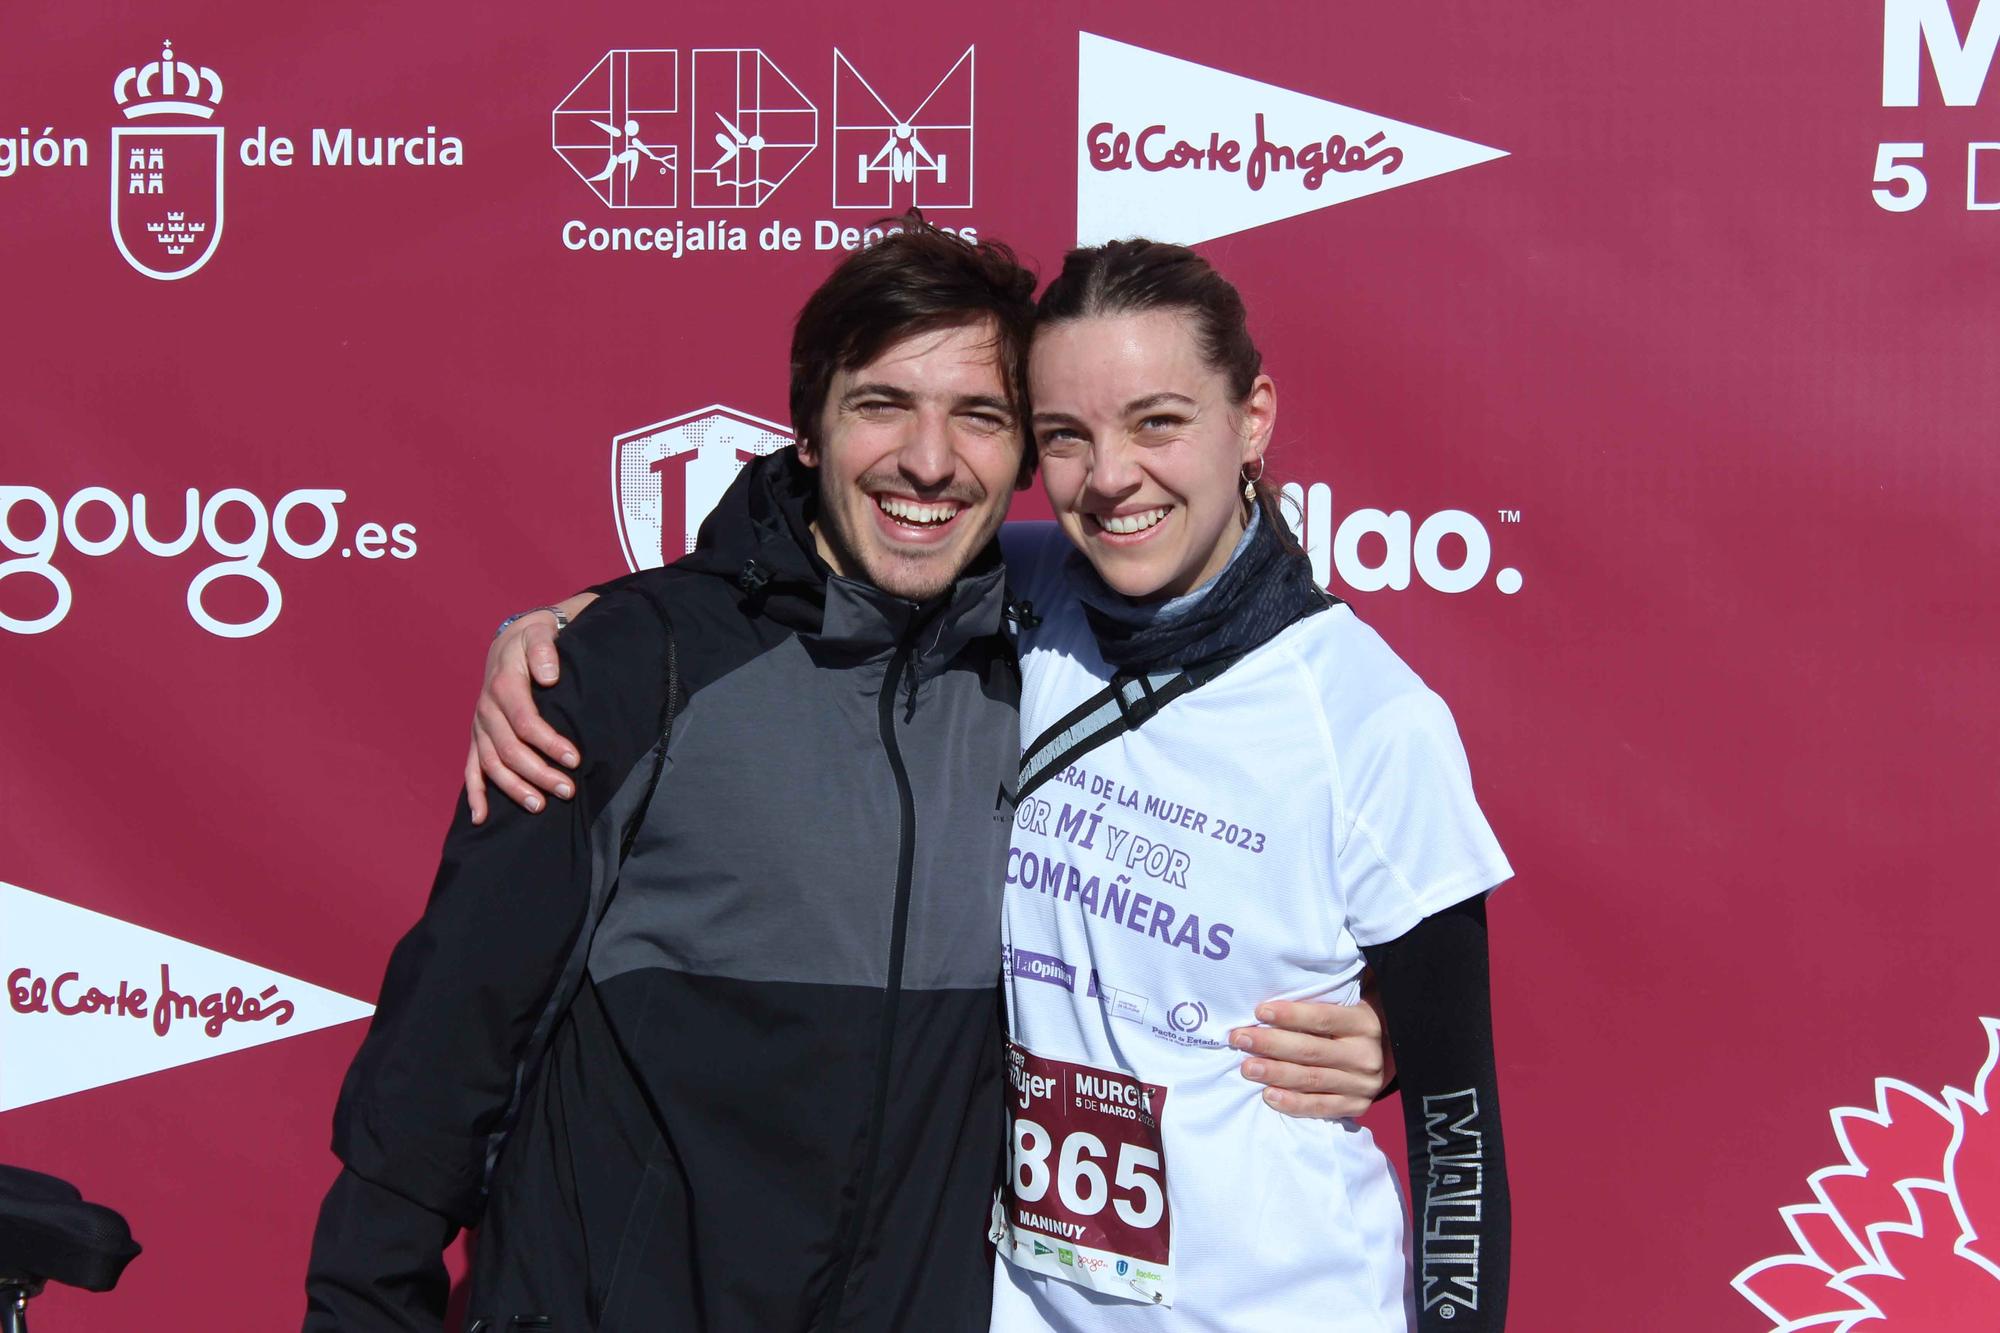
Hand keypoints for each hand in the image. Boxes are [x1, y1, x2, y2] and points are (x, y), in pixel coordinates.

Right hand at [464, 592, 598, 822]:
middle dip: (539, 773)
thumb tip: (550, 676)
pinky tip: (481, 818)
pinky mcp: (478, 736)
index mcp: (503, 684)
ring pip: (492, 764)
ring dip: (514, 788)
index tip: (574, 759)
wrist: (512, 639)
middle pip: (509, 750)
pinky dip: (474, 794)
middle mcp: (486, 709)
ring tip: (540, 807)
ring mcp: (480, 726)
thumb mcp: (541, 630)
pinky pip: (471, 768)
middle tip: (567, 790)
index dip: (549, 743)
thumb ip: (544, 650)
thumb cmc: (535, 636)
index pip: (525, 722)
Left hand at [1231, 989, 1392, 1119]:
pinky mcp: (1356, 1106)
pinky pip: (1320, 1107)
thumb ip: (1318, 1006)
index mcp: (1364, 1024)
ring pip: (1312, 1079)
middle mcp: (1366, 1055)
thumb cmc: (1351, 1027)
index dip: (1290, 1015)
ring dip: (1275, 1073)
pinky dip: (1292, 1103)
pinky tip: (1268, 1095)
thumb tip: (1268, 1006)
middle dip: (1270, 1044)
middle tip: (1239, 1039)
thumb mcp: (1347, 1008)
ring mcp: (1362, 1084)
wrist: (1390, 1056)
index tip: (1259, 1010)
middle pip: (1311, 1050)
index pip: (1323, 1018)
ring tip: (1246, 1067)